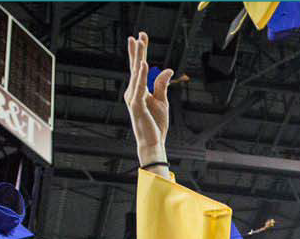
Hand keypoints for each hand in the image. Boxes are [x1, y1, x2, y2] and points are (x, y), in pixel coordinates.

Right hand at [123, 32, 170, 165]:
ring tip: (139, 43)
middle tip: (139, 34)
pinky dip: (142, 76)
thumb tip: (166, 69)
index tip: (141, 36)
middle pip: (136, 67)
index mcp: (138, 90)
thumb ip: (161, 85)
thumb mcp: (162, 101)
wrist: (152, 143)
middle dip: (137, 50)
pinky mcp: (137, 106)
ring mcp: (134, 98)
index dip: (140, 52)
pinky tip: (144, 64)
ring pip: (136, 74)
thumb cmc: (155, 124)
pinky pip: (140, 88)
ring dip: (138, 57)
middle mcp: (133, 92)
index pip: (139, 68)